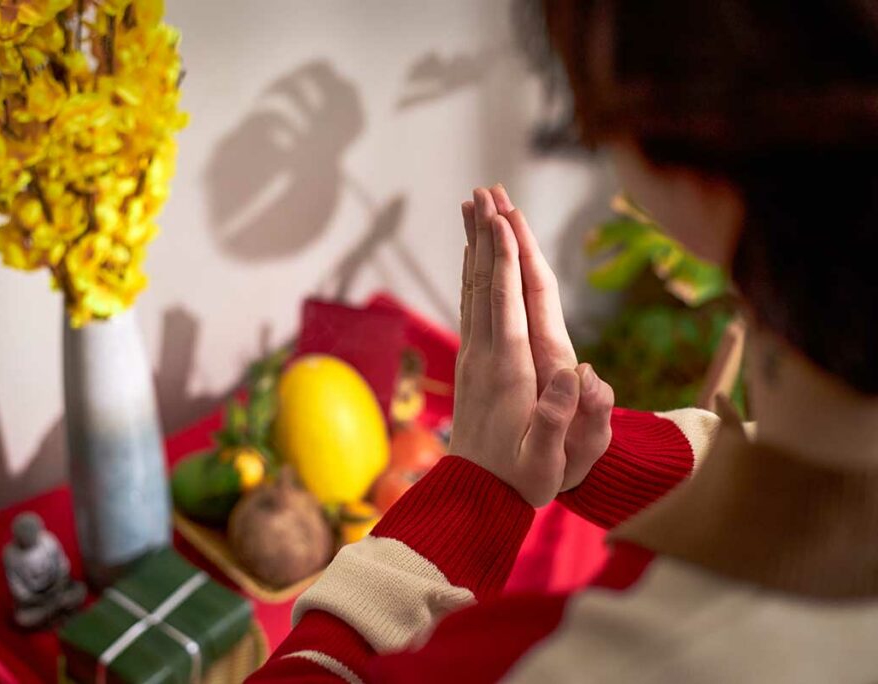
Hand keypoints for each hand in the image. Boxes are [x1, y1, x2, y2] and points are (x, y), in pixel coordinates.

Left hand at [449, 187, 612, 506]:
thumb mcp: (547, 462)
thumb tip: (579, 372)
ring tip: (472, 207)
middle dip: (486, 235)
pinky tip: (472, 256)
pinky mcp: (471, 362)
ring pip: (473, 289)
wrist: (477, 496)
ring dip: (474, 246)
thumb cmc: (521, 479)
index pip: (507, 302)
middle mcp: (486, 354)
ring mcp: (474, 356)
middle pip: (485, 283)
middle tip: (484, 190)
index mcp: (510, 369)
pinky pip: (470, 306)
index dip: (506, 259)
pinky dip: (472, 274)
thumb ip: (560, 420)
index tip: (503, 217)